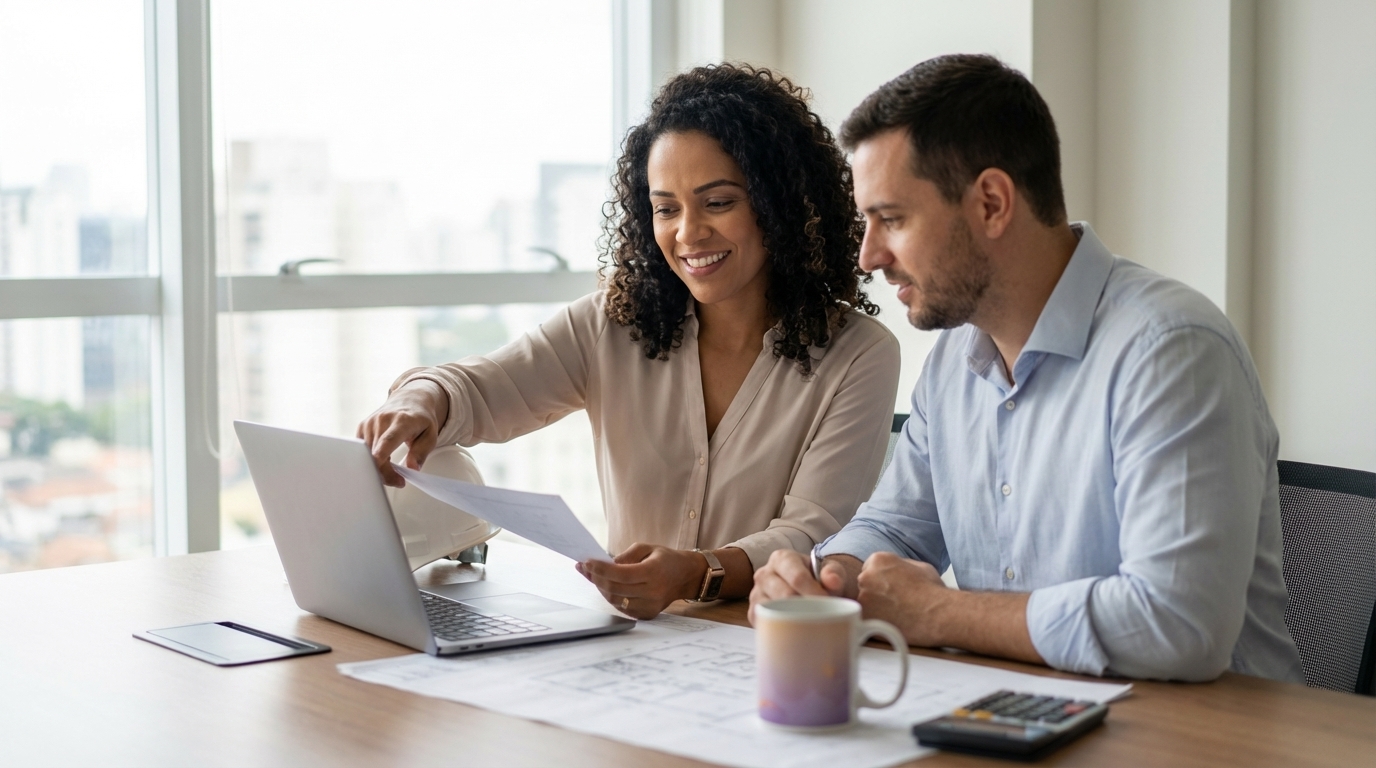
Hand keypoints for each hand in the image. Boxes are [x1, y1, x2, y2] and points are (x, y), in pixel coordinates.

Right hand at [356, 380, 448, 486]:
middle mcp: (382, 420)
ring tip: (393, 471)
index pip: (388, 440)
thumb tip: (412, 468)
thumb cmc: (421, 419)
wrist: (410, 400)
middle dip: (385, 474)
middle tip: (399, 481)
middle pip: (375, 454)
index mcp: (402, 421)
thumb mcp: (431, 435)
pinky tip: (383, 460)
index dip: (382, 455)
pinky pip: (361, 452)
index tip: (381, 469)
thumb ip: (421, 452)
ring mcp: (369, 423)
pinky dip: (371, 461)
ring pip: (366, 456)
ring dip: (379, 469)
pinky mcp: (361, 428)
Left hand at [576, 544, 706, 618]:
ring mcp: (650, 606)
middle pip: (615, 589)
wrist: (685, 576)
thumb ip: (625, 555)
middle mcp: (652, 592)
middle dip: (596, 579)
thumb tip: (606, 566)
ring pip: (615, 601)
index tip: (586, 562)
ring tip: (594, 576)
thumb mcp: (647, 547)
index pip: (621, 574)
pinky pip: (622, 608)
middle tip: (586, 568)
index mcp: (653, 572)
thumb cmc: (665, 559)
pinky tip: (606, 587)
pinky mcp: (647, 614)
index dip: (601, 569)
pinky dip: (611, 598)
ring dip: (601, 589)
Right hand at [747, 550, 860, 624]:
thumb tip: (833, 581)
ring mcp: (756, 593)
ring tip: (808, 622)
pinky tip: (794, 628)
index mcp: (782, 558)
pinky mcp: (753, 611)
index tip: (828, 604)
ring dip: (792, 619)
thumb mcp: (831, 570)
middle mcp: (764, 574)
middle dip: (805, 608)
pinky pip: (762, 622)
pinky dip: (778, 628)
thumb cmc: (819, 578)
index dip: (814, 593)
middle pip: (784, 595)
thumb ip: (834, 573)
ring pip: (771, 610)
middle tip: (821, 616)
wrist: (809, 588)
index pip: (797, 577)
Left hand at [856, 552, 948, 645]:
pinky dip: (875, 622)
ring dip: (874, 608)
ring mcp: (863, 597)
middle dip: (875, 593)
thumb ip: (900, 565)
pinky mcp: (864, 617)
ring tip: (894, 614)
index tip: (890, 590)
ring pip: (864, 603)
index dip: (880, 581)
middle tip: (892, 603)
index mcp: (878, 560)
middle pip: (864, 585)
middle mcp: (866, 576)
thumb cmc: (932, 591)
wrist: (937, 614)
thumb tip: (895, 569)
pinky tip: (891, 623)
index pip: (870, 569)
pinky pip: (865, 620)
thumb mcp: (919, 566)